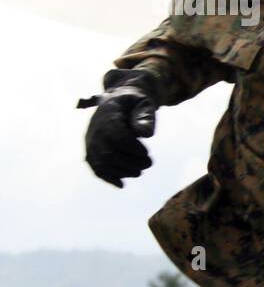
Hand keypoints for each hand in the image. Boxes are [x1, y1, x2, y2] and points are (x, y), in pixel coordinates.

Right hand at [78, 71, 157, 187]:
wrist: (118, 102)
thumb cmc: (134, 103)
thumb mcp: (144, 103)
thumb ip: (146, 116)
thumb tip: (146, 134)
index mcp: (108, 115)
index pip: (117, 136)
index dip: (133, 148)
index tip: (147, 153)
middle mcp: (95, 130)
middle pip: (109, 152)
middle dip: (130, 162)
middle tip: (148, 163)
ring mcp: (91, 141)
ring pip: (101, 162)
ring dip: (122, 171)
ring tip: (139, 171)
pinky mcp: (91, 151)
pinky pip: (95, 167)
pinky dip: (108, 177)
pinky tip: (122, 184)